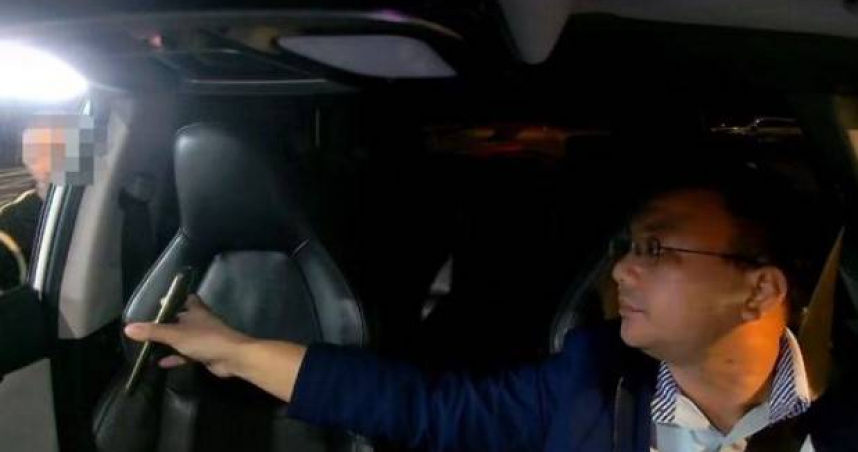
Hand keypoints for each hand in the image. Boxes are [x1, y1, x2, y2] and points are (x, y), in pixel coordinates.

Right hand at [124, 294, 251, 377]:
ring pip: (184, 338)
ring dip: (170, 342)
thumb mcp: (175, 334)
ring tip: (150, 347)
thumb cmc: (205, 339)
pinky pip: (186, 354)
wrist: (232, 357)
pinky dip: (175, 357)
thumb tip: (128, 328)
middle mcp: (200, 321)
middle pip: (181, 319)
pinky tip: (161, 363)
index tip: (158, 303)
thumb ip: (152, 332)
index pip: (185, 298)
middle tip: (148, 329)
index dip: (173, 299)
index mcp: (196, 310)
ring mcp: (204, 337)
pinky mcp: (206, 353)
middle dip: (167, 323)